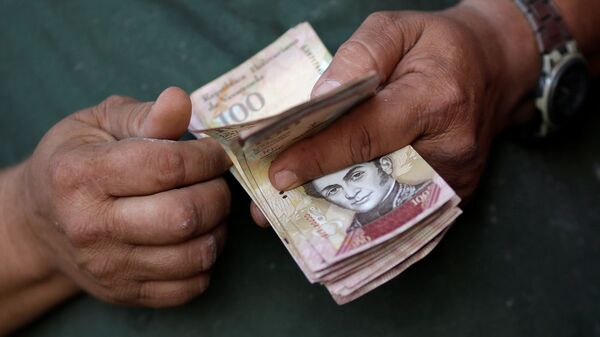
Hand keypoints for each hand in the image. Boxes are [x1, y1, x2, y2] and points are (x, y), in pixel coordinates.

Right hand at [18, 87, 231, 306]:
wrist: (39, 221)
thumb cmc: (74, 162)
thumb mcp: (98, 124)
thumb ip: (143, 115)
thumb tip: (180, 101)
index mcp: (81, 175)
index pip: (167, 167)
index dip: (207, 157)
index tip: (215, 153)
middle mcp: (91, 227)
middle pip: (184, 216)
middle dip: (217, 193)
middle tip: (215, 180)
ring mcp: (109, 267)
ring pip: (195, 255)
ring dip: (218, 228)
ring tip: (208, 208)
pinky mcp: (125, 292)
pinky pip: (190, 286)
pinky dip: (207, 260)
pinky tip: (196, 237)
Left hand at [251, 1, 538, 225]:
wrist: (492, 69)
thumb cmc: (438, 46)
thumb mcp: (396, 28)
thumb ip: (357, 58)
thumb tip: (318, 101)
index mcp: (436, 98)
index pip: (368, 133)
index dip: (319, 154)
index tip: (279, 173)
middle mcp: (451, 148)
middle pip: (372, 178)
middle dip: (317, 191)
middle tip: (269, 205)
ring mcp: (456, 179)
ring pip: (383, 203)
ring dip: (333, 209)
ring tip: (288, 212)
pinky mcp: (453, 196)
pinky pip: (400, 210)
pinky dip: (362, 213)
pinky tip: (328, 212)